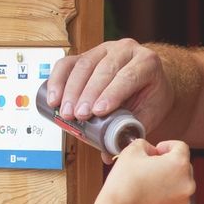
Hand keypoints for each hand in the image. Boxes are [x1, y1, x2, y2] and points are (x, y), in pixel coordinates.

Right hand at [46, 39, 175, 133]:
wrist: (149, 78)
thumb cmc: (150, 96)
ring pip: (84, 65)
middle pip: (104, 70)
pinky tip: (53, 98)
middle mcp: (126, 50)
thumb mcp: (150, 112)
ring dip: (70, 90)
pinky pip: (68, 63)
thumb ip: (132, 131)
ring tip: (65, 113)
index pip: (128, 77)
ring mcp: (105, 49)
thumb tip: (107, 154)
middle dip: (87, 94)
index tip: (98, 112)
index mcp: (147, 63)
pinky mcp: (86, 54)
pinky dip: (57, 80)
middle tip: (77, 116)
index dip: (111, 94)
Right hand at [83, 139, 194, 203]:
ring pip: (179, 182)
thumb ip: (145, 144)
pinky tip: (147, 194)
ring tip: (147, 180)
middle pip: (182, 165)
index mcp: (180, 164)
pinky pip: (173, 197)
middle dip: (167, 162)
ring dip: (167, 178)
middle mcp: (187, 183)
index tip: (155, 151)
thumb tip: (151, 151)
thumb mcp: (132, 151)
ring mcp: (182, 200)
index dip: (166, 145)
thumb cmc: (124, 181)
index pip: (181, 147)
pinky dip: (164, 193)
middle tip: (148, 165)